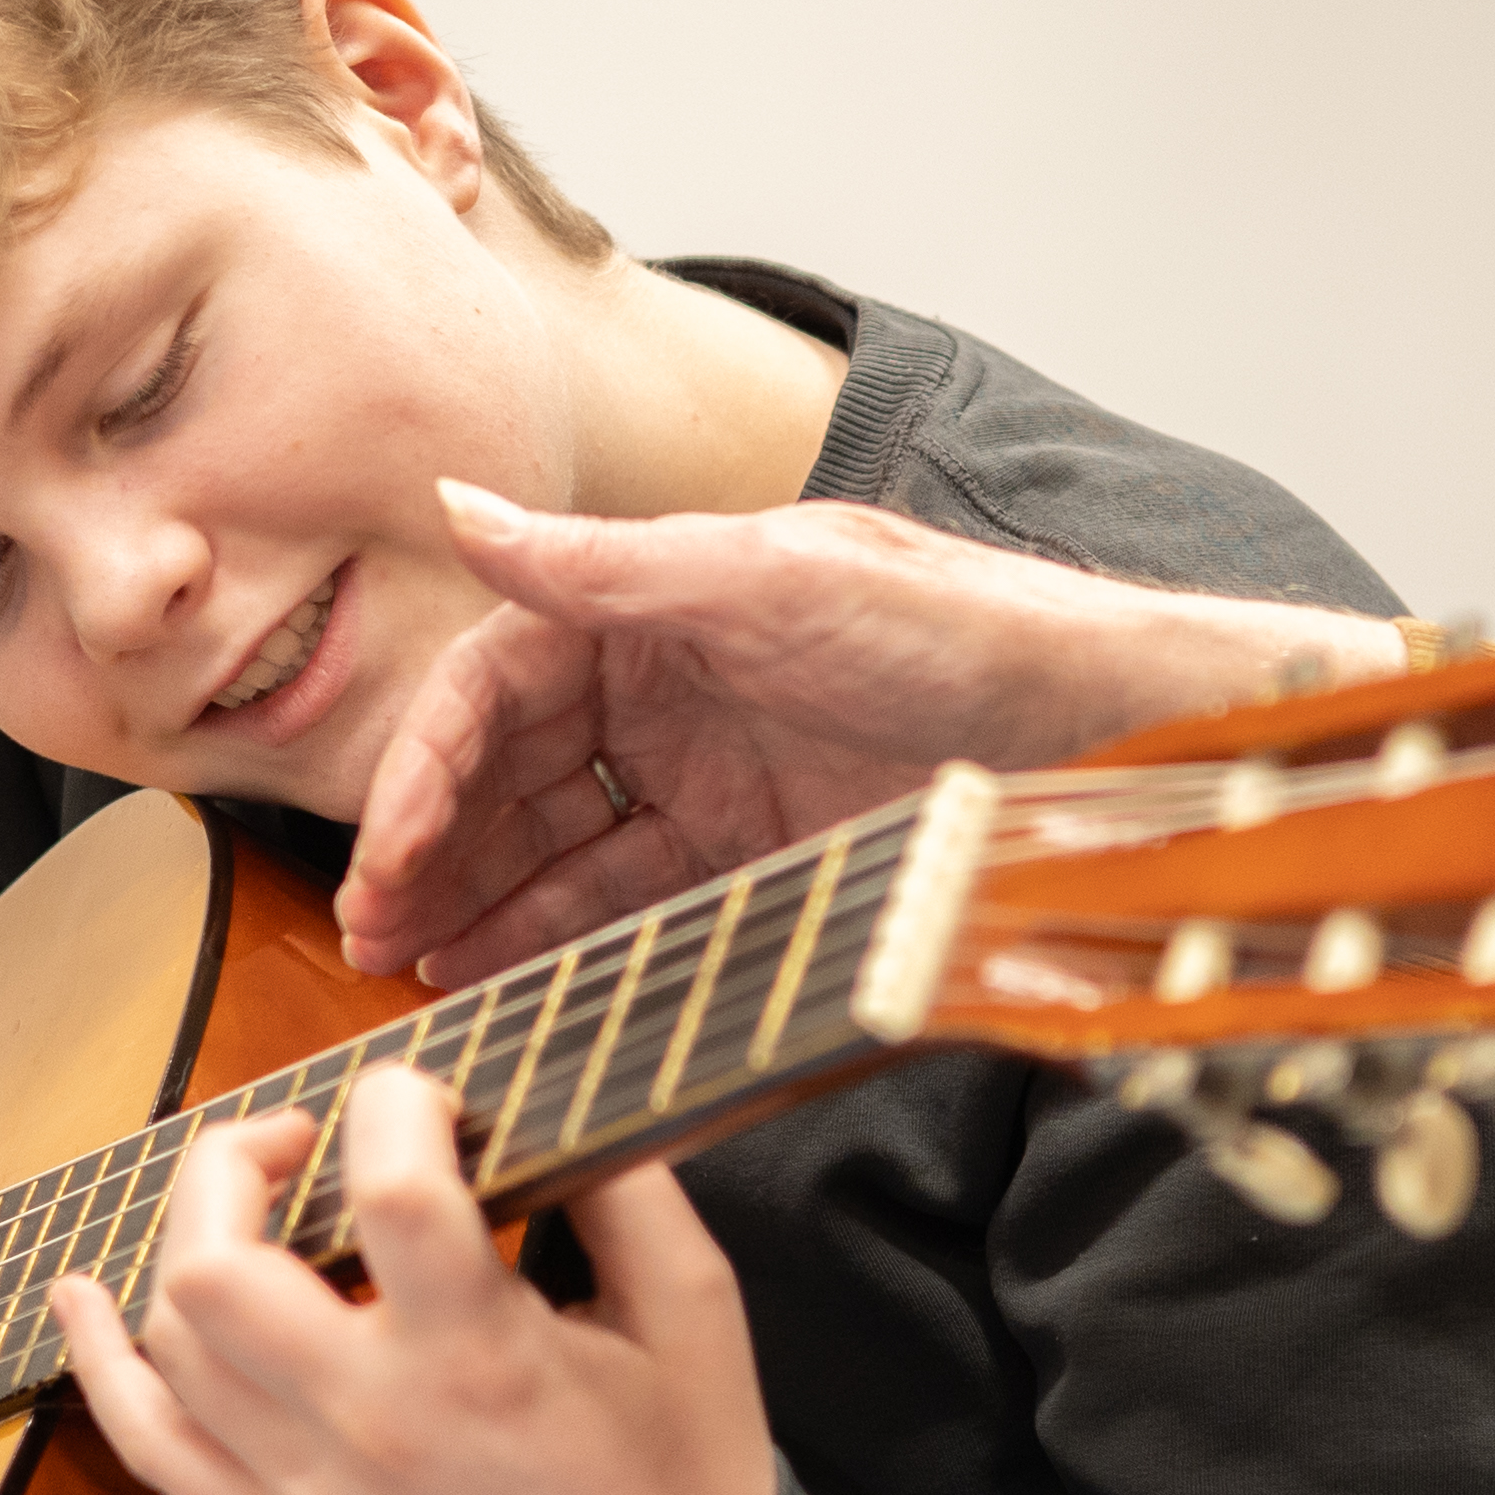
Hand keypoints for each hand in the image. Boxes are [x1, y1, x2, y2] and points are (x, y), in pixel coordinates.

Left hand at [44, 1064, 778, 1494]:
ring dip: (187, 1240)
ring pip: (174, 1340)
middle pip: (219, 1265)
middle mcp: (372, 1422)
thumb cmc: (684, 1487)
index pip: (394, 1191)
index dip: (398, 1102)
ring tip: (251, 1202)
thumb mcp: (698, 1319)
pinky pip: (154, 1450)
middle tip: (305, 1139)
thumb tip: (560, 1092)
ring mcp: (309, 1490)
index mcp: (484, 1362)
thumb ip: (630, 1191)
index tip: (429, 1097)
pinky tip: (81, 1297)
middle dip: (236, 1162)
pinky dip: (103, 1366)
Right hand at [335, 481, 1404, 982]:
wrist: (1118, 734)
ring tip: (425, 976)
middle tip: (376, 935)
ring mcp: (725, 783)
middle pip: (519, 773)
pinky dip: (580, 944)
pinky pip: (651, 908)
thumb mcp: (779, 582)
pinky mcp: (772, 862)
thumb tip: (461, 509)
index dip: (431, 762)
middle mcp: (681, 688)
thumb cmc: (966, 632)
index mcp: (667, 602)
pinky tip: (523, 984)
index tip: (388, 850)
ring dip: (491, 908)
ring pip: (570, 851)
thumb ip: (609, 564)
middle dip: (438, 850)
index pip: (502, 679)